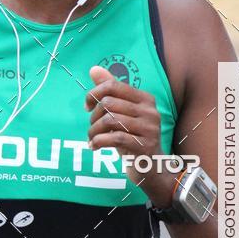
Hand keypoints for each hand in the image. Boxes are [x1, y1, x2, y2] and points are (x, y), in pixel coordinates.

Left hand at [85, 66, 176, 205]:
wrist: (152, 168)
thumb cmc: (133, 138)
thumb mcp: (122, 114)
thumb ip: (110, 91)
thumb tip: (93, 69)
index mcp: (145, 98)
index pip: (113, 86)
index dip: (94, 94)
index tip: (87, 107)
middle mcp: (150, 111)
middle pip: (109, 103)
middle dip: (93, 116)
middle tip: (92, 127)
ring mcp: (149, 129)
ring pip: (110, 120)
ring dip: (94, 131)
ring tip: (91, 138)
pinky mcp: (145, 146)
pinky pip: (115, 138)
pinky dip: (99, 142)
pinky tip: (94, 147)